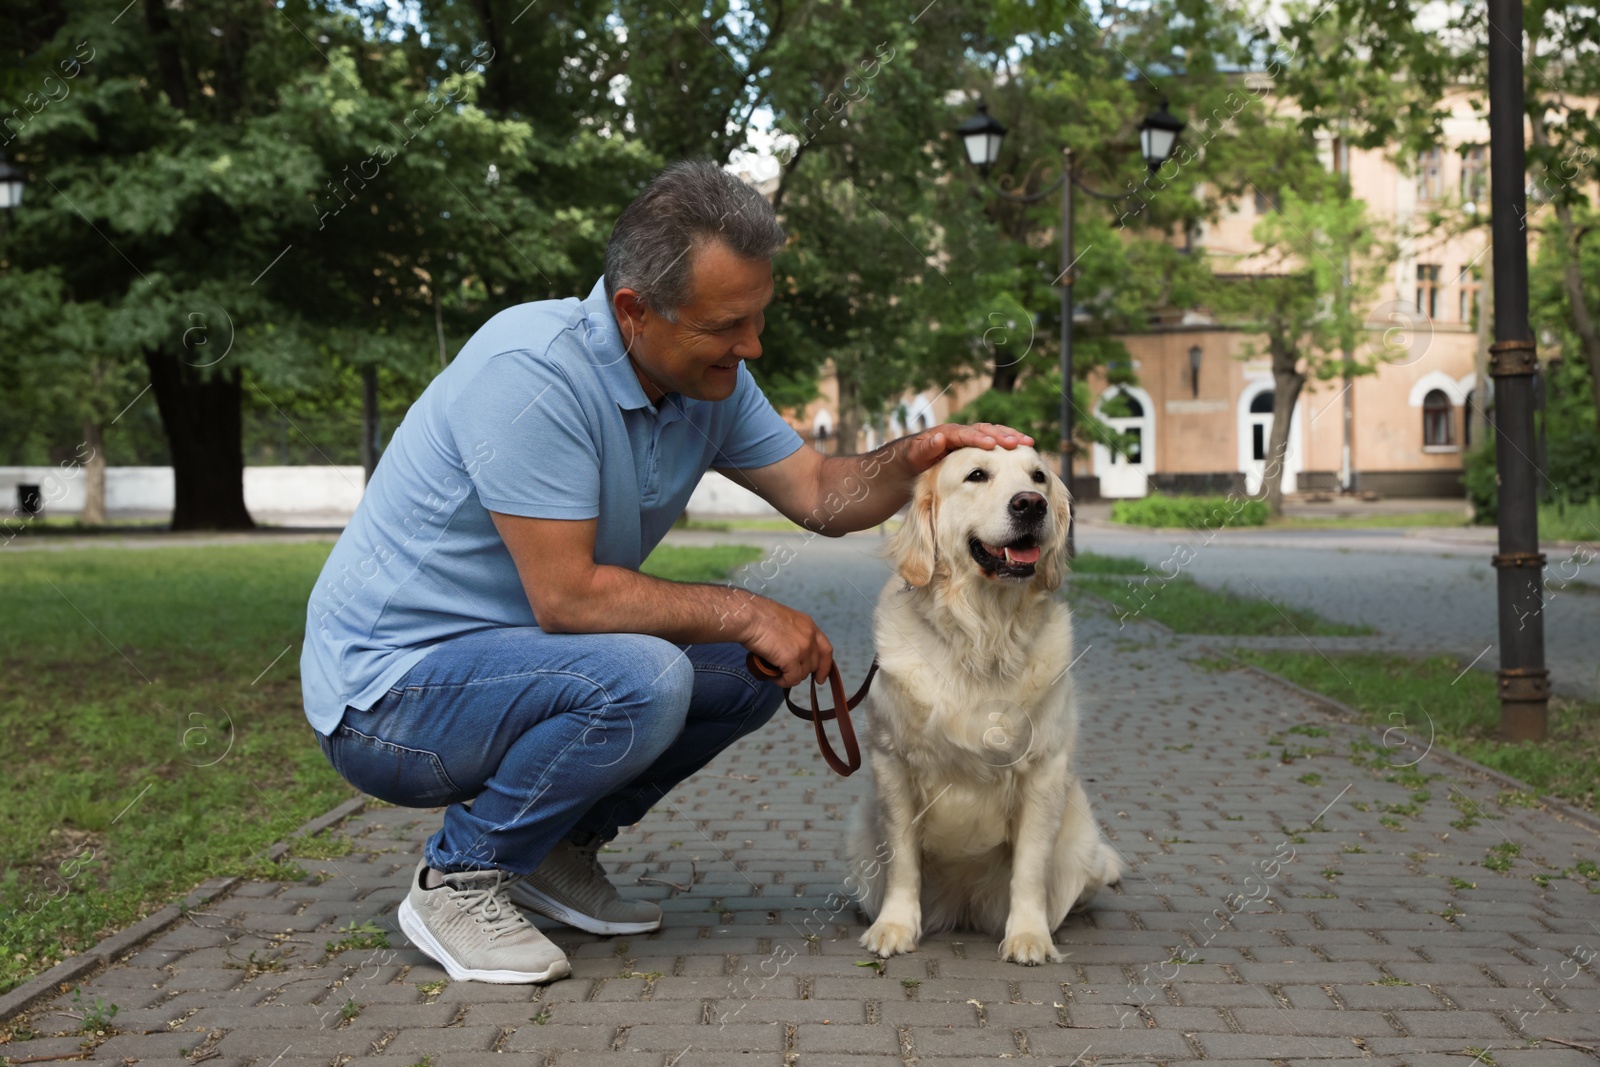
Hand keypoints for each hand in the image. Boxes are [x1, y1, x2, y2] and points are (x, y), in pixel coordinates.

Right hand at [741, 600, 834, 688]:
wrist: (749, 616)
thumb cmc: (758, 617)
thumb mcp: (785, 622)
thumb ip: (793, 635)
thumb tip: (791, 652)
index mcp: (809, 625)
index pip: (826, 649)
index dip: (825, 666)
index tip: (820, 678)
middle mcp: (810, 636)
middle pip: (814, 664)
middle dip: (801, 672)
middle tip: (786, 673)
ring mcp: (803, 648)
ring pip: (803, 674)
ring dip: (790, 676)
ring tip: (775, 672)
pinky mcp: (792, 659)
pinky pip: (792, 679)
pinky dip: (783, 682)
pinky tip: (773, 677)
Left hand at [903, 422, 1033, 475]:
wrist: (913, 461)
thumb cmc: (912, 460)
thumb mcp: (914, 456)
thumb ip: (925, 448)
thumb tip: (939, 437)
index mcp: (947, 434)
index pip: (965, 434)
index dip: (978, 438)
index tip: (991, 444)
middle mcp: (961, 433)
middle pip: (984, 430)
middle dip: (1001, 435)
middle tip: (1017, 443)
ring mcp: (970, 438)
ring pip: (994, 433)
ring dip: (1010, 437)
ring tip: (1028, 443)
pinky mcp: (977, 446)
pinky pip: (995, 443)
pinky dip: (1009, 445)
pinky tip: (1024, 450)